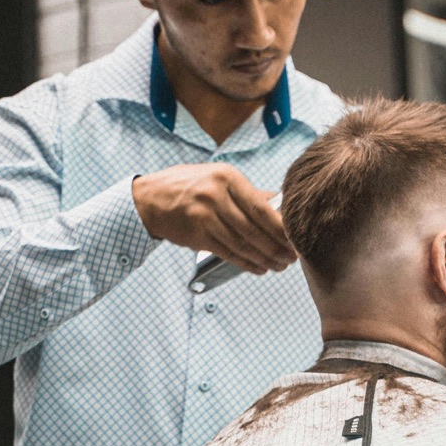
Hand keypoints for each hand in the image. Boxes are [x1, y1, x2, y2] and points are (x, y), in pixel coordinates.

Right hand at [132, 162, 294, 271]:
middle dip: (277, 246)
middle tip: (292, 257)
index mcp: (227, 177)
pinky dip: (246, 263)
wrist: (149, 198)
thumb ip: (248, 191)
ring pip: (242, 244)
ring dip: (264, 258)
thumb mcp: (218, 178)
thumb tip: (279, 202)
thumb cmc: (188, 186)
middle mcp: (216, 196)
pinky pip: (227, 252)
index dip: (281, 227)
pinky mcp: (196, 235)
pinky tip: (258, 267)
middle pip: (254, 228)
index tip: (295, 237)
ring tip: (278, 265)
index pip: (261, 207)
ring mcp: (204, 216)